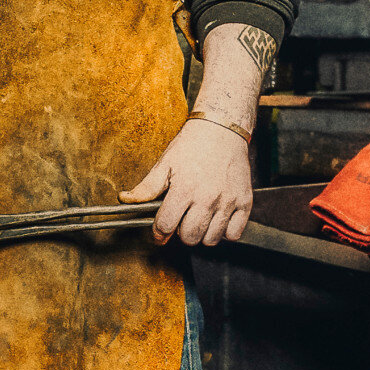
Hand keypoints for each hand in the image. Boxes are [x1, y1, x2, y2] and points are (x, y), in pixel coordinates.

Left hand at [119, 118, 252, 245]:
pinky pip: (234, 234)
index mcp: (184, 189)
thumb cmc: (192, 145)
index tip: (159, 232)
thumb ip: (146, 187)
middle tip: (181, 220)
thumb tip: (125, 200)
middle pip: (189, 237)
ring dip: (202, 234)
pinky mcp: (245, 202)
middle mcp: (207, 198)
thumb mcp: (165, 163)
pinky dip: (225, 232)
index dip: (158, 232)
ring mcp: (228, 202)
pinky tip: (217, 219)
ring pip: (211, 240)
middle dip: (180, 233)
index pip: (166, 226)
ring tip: (199, 218)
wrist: (222, 129)